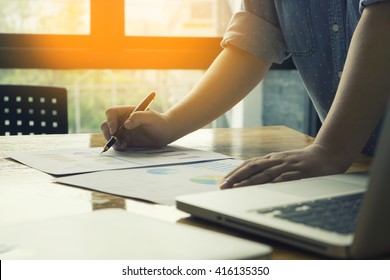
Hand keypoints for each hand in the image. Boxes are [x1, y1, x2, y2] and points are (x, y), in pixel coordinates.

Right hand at [101, 105, 173, 149]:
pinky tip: (125, 147)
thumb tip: (126, 125)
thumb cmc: (159, 122)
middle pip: (106, 125)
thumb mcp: (151, 118)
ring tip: (123, 145)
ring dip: (113, 142)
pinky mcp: (126, 141)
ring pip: (109, 136)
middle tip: (116, 140)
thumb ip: (138, 117)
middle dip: (108, 133)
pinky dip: (117, 147)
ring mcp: (123, 131)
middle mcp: (122, 121)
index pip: (111, 113)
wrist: (165, 133)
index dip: (110, 120)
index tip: (114, 130)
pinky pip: (116, 144)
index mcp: (126, 112)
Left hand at [219, 144, 350, 188]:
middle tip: (222, 186)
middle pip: (251, 167)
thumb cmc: (303, 161)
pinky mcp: (298, 173)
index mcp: (271, 158)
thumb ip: (270, 168)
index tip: (223, 181)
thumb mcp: (283, 162)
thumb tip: (253, 177)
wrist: (327, 154)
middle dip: (235, 177)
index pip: (248, 164)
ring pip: (263, 173)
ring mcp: (286, 166)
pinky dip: (269, 184)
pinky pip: (282, 179)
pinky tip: (260, 189)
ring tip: (235, 188)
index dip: (235, 172)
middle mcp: (276, 160)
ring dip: (247, 181)